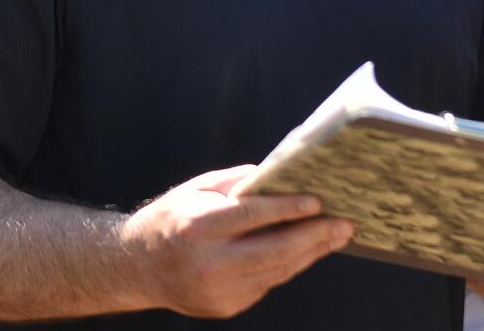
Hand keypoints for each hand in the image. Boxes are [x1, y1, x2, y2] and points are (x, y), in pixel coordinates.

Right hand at [121, 164, 354, 318]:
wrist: (139, 267)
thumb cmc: (171, 218)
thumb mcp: (196, 189)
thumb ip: (236, 183)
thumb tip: (279, 177)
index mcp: (197, 226)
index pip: (251, 216)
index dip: (287, 208)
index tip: (318, 201)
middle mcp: (209, 262)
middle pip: (274, 251)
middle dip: (314, 236)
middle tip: (344, 223)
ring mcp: (219, 290)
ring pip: (277, 271)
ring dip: (311, 253)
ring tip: (336, 236)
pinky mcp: (226, 307)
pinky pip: (266, 283)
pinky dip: (289, 265)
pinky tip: (308, 250)